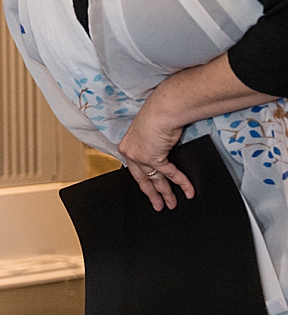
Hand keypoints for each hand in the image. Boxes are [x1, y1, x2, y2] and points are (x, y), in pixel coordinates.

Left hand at [117, 87, 193, 211]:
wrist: (163, 109)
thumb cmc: (158, 116)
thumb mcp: (150, 133)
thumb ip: (152, 147)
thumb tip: (160, 155)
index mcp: (128, 146)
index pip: (134, 170)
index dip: (143, 182)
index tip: (149, 191)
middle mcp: (131, 153)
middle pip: (142, 179)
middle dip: (152, 194)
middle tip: (158, 205)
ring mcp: (140, 157)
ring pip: (155, 180)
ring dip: (165, 193)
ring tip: (172, 204)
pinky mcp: (152, 158)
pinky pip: (170, 174)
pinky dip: (181, 183)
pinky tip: (187, 190)